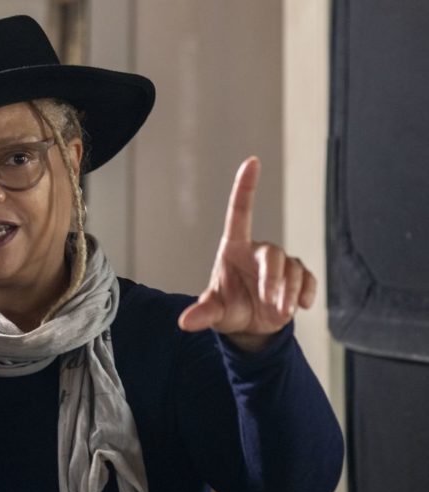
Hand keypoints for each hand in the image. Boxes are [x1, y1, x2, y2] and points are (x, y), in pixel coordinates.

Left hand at [177, 157, 316, 351]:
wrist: (250, 327)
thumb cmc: (227, 309)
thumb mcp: (214, 312)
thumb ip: (203, 314)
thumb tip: (185, 322)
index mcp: (235, 249)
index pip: (240, 212)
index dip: (246, 187)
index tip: (251, 161)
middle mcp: (258, 252)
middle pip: (274, 254)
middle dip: (274, 279)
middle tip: (271, 303)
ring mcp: (280, 265)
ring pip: (293, 269)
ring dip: (288, 292)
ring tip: (279, 312)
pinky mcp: (298, 279)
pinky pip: (308, 279)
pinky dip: (307, 293)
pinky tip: (302, 306)